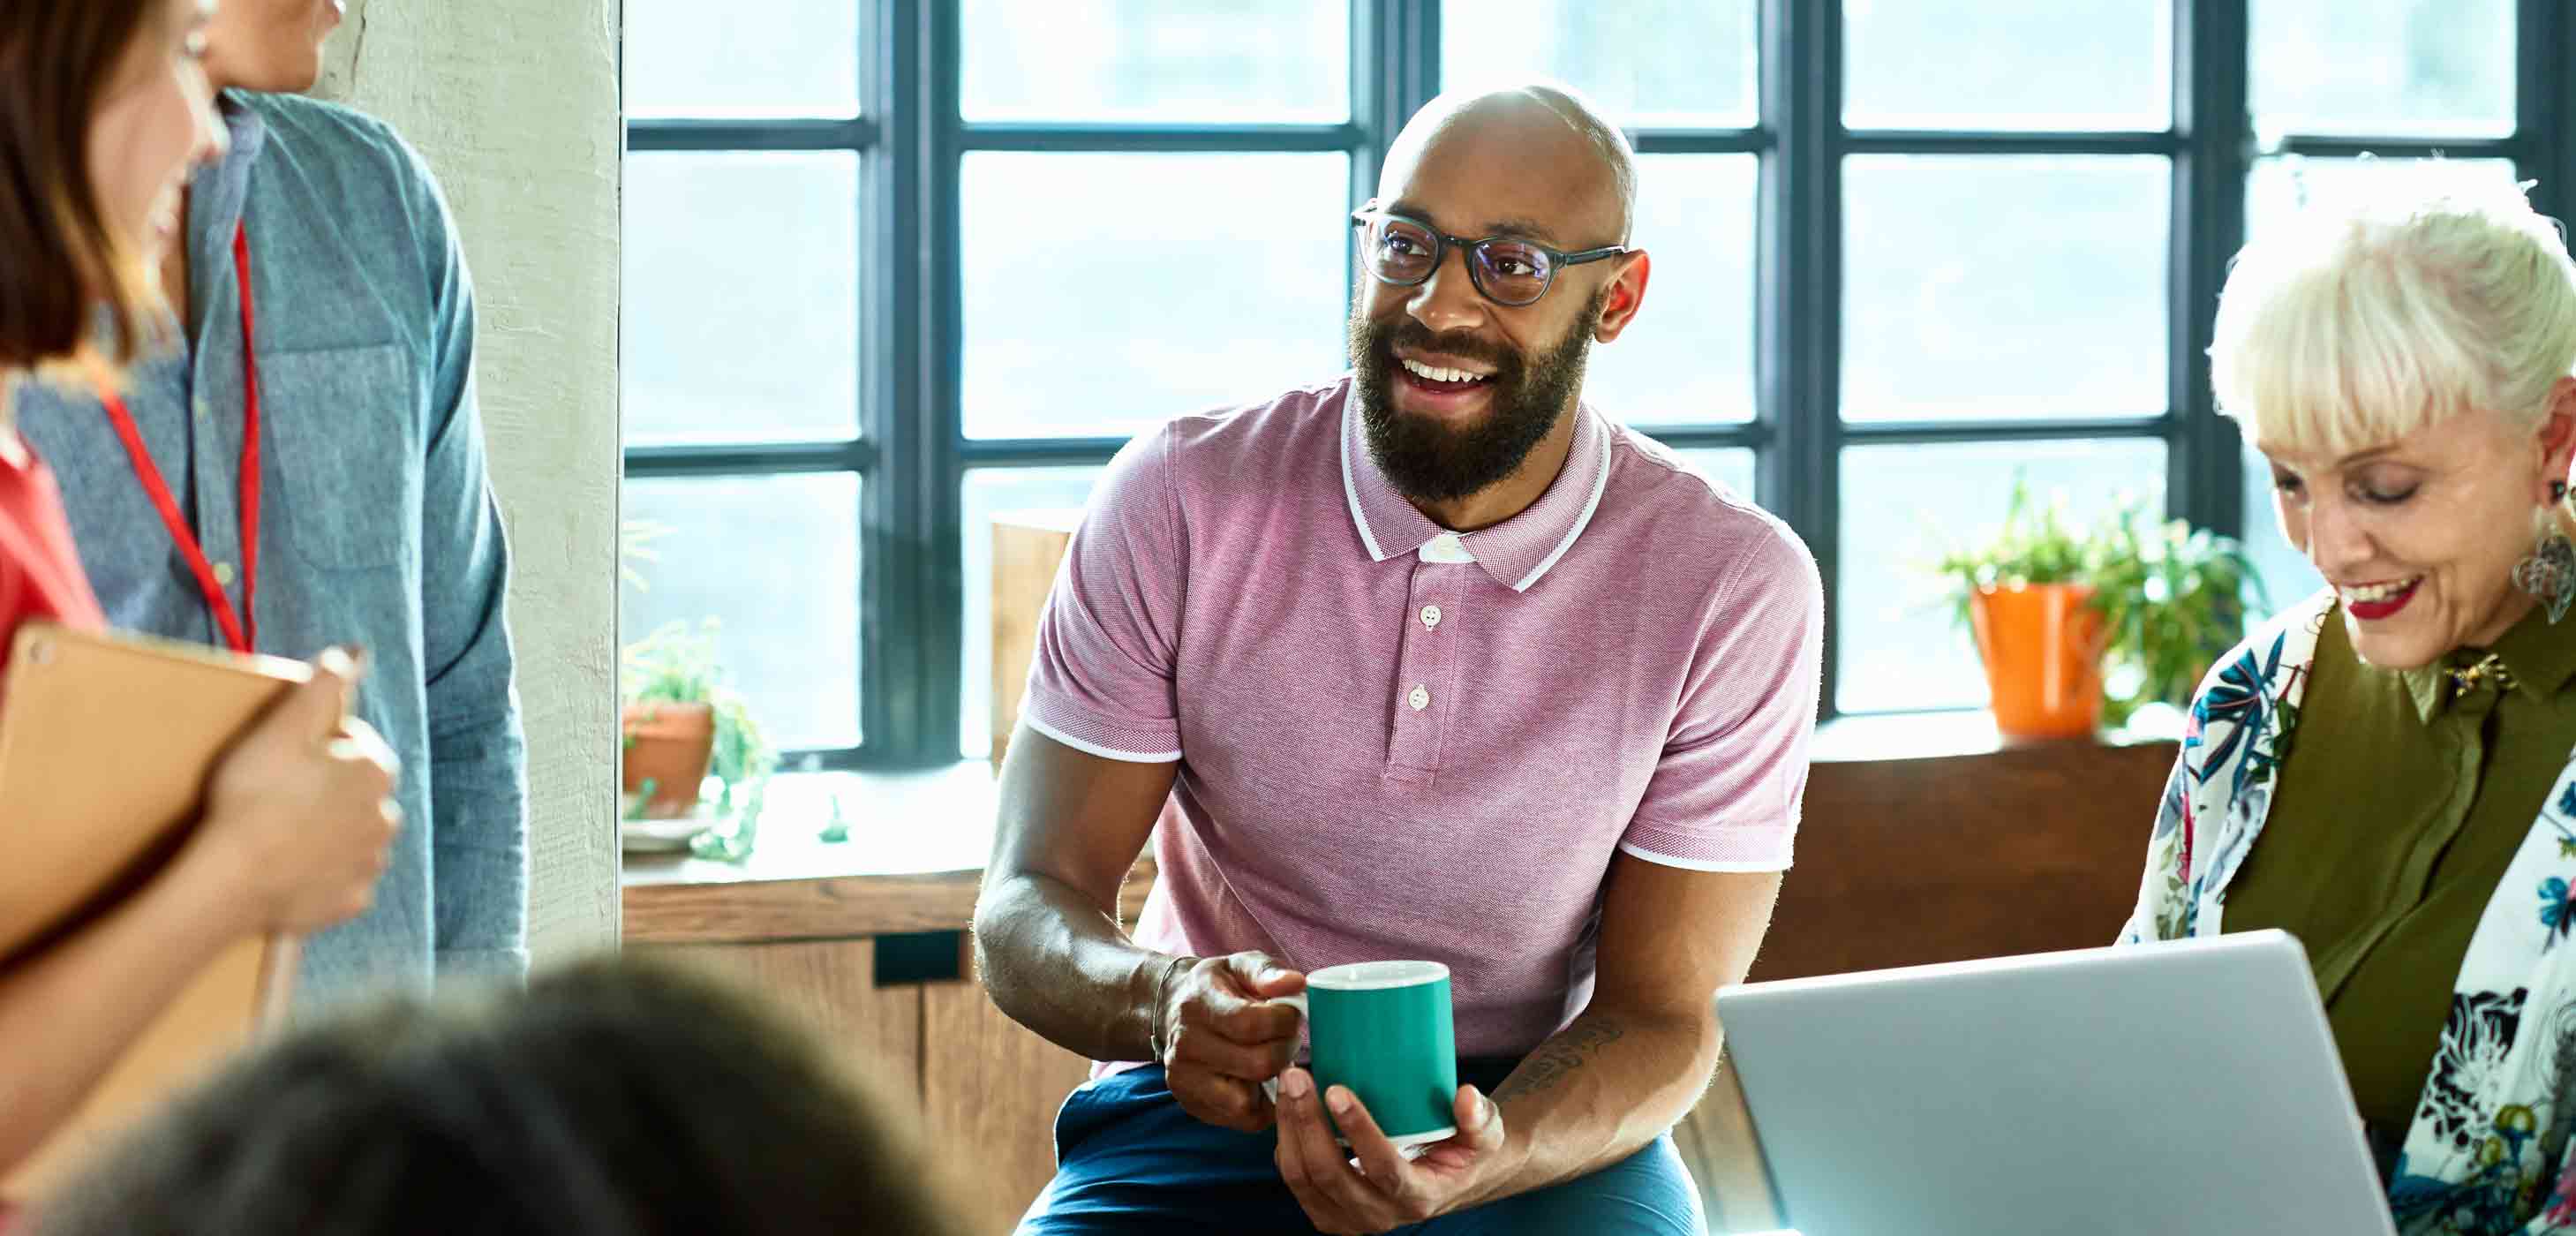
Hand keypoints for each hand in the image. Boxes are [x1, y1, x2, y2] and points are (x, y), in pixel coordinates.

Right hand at [190, 647, 401, 934]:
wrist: (231, 881)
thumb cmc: (253, 798)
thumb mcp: (282, 728)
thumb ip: (322, 687)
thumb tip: (355, 652)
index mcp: (376, 771)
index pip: (351, 743)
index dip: (312, 748)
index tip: (280, 762)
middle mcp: (387, 817)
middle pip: (353, 790)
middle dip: (323, 789)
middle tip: (274, 797)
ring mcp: (371, 863)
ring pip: (349, 833)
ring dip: (324, 830)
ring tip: (279, 833)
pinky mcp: (352, 899)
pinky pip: (338, 877)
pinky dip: (319, 872)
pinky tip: (287, 868)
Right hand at [1157, 952, 1305, 1131]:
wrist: (1175, 1009)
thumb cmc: (1219, 987)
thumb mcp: (1240, 966)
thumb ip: (1267, 972)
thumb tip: (1295, 983)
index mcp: (1198, 1005)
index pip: (1250, 1024)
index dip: (1284, 1021)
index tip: (1290, 1014)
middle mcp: (1185, 1046)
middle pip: (1256, 1065)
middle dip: (1284, 1051)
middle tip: (1286, 1038)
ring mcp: (1184, 1080)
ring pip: (1246, 1101)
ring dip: (1272, 1084)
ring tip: (1272, 1060)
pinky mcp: (1191, 1105)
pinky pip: (1240, 1120)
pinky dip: (1260, 1106)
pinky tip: (1261, 1082)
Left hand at [1273, 1067, 1513, 1233]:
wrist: (1451, 1181)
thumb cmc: (1467, 1150)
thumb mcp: (1486, 1133)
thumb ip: (1480, 1116)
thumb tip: (1465, 1096)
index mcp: (1418, 1197)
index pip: (1382, 1168)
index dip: (1357, 1130)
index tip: (1336, 1089)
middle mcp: (1379, 1216)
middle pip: (1329, 1175)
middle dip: (1306, 1122)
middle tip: (1297, 1075)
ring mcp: (1349, 1219)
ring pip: (1303, 1180)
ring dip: (1288, 1129)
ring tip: (1287, 1084)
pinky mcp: (1329, 1212)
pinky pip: (1295, 1181)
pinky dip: (1285, 1142)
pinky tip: (1286, 1106)